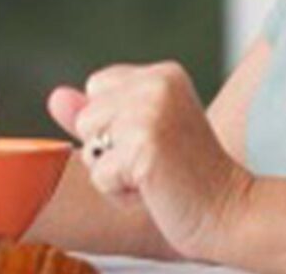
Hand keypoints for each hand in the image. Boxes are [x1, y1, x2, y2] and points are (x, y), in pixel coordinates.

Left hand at [48, 62, 253, 262]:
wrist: (230, 212)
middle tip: (155, 161)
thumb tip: (55, 97)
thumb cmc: (185, 176)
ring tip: (153, 175)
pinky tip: (154, 191)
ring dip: (112, 172)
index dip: (114, 124)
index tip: (155, 141)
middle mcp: (157, 84)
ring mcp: (150, 113)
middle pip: (87, 117)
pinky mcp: (144, 146)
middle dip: (109, 149)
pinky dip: (120, 194)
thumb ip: (98, 113)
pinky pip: (99, 176)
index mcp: (162, 73)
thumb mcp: (139, 134)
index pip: (96, 87)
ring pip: (88, 146)